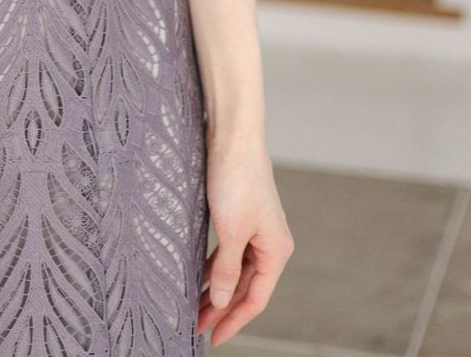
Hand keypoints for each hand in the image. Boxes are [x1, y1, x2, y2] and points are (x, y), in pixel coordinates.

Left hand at [197, 132, 294, 345]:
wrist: (233, 135)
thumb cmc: (236, 179)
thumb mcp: (230, 231)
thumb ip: (227, 270)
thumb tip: (223, 302)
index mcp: (276, 250)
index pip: (255, 298)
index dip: (234, 320)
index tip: (213, 338)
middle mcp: (270, 242)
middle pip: (246, 286)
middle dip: (223, 308)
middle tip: (196, 325)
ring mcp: (256, 228)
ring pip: (237, 269)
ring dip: (218, 289)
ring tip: (195, 307)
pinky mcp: (241, 214)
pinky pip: (230, 251)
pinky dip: (216, 266)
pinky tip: (201, 276)